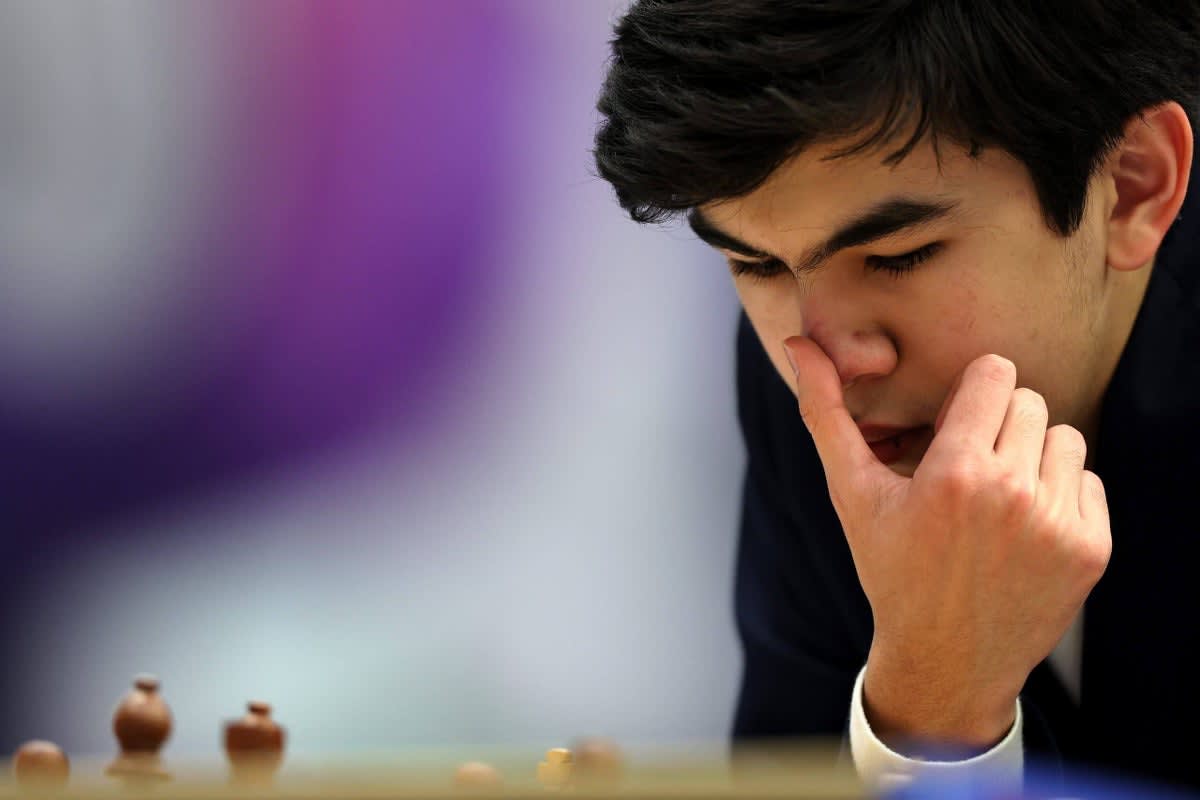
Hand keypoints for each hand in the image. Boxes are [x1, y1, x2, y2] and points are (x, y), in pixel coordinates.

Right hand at [783, 337, 1110, 747]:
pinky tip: (1025, 529)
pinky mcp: (1090, 549)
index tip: (955, 424)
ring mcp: (1056, 524)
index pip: (995, 373)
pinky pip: (1090, 481)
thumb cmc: (891, 569)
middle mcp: (1011, 495)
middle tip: (970, 469)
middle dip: (999, 425)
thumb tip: (797, 343)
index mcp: (952, 473)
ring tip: (998, 498)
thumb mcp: (852, 493)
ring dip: (1033, 457)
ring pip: (1065, 437)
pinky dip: (1061, 496)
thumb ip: (827, 413)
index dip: (972, 394)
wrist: (945, 660)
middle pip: (1030, 401)